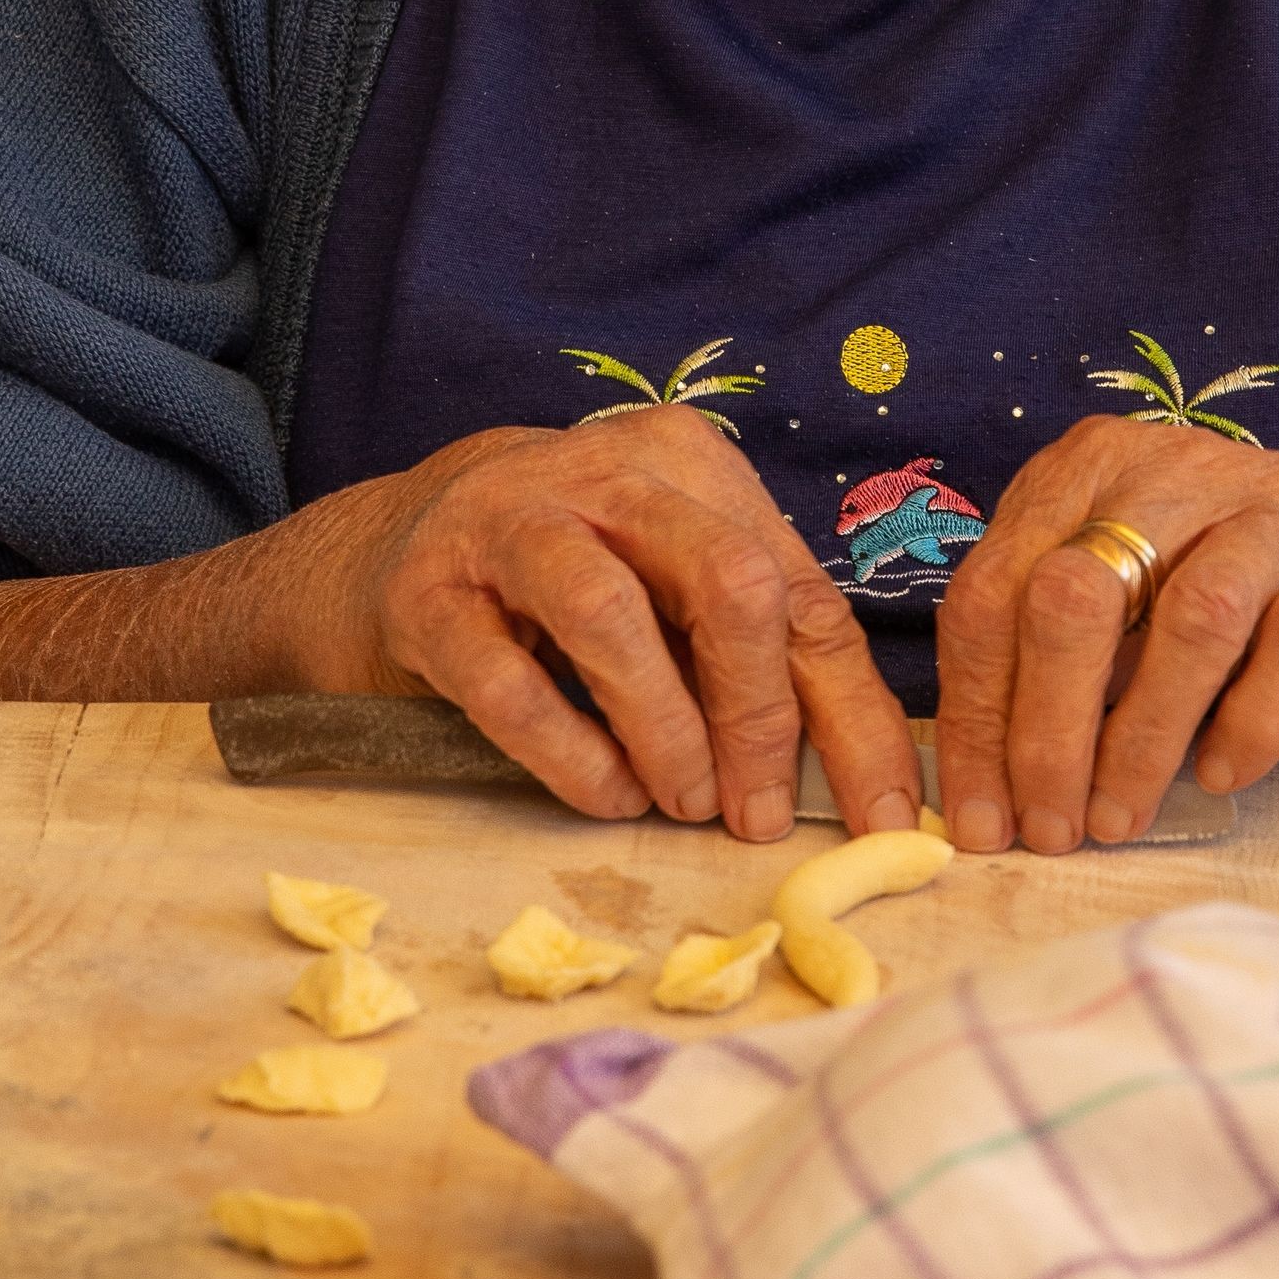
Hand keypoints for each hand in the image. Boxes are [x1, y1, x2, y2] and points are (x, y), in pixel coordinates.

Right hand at [298, 404, 921, 845]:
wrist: (397, 551)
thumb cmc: (572, 581)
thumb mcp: (673, 588)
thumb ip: (758, 652)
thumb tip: (859, 774)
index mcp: (690, 465)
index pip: (800, 593)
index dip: (852, 713)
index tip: (881, 813)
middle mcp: (605, 473)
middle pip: (726, 581)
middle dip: (758, 714)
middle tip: (754, 811)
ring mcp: (507, 521)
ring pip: (612, 617)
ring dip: (664, 729)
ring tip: (679, 800)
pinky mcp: (428, 591)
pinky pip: (510, 684)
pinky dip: (571, 754)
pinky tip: (604, 791)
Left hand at [934, 426, 1278, 852]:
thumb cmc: (1213, 613)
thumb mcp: (1113, 618)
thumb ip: (1042, 668)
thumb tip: (981, 795)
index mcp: (1086, 470)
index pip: (995, 591)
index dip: (975, 714)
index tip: (975, 817)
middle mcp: (1175, 471)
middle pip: (1078, 594)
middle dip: (1045, 731)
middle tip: (1045, 829)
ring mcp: (1273, 513)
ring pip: (1192, 618)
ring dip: (1142, 740)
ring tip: (1116, 820)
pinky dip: (1249, 724)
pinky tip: (1220, 775)